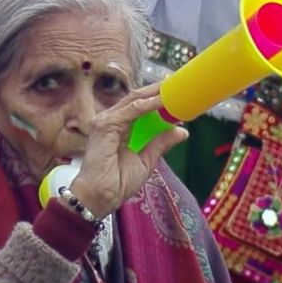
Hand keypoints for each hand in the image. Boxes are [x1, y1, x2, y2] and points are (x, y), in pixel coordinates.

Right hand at [70, 83, 187, 217]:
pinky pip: (131, 110)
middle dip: (158, 91)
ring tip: (173, 89)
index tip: (176, 95)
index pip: (139, 107)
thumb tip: (181, 131)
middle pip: (137, 99)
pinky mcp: (105, 125)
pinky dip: (148, 104)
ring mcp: (107, 121)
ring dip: (155, 94)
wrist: (100, 197)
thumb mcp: (146, 160)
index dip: (157, 98)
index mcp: (119, 127)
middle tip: (178, 85)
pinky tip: (162, 101)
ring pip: (134, 100)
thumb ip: (160, 143)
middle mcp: (111, 120)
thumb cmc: (116, 183)